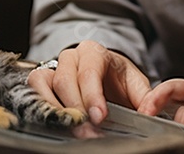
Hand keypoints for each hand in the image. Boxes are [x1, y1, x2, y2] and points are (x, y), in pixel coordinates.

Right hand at [27, 41, 151, 125]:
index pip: (89, 72)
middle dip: (76, 109)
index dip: (92, 96)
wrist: (104, 74)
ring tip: (71, 129)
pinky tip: (56, 122)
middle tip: (88, 131)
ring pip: (45, 84)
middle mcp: (71, 56)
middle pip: (65, 80)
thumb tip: (148, 112)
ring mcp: (54, 66)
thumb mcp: (135, 84)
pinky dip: (42, 106)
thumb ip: (144, 97)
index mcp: (94, 52)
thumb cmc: (118, 79)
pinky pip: (34, 89)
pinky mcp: (42, 79)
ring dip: (56, 109)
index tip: (100, 117)